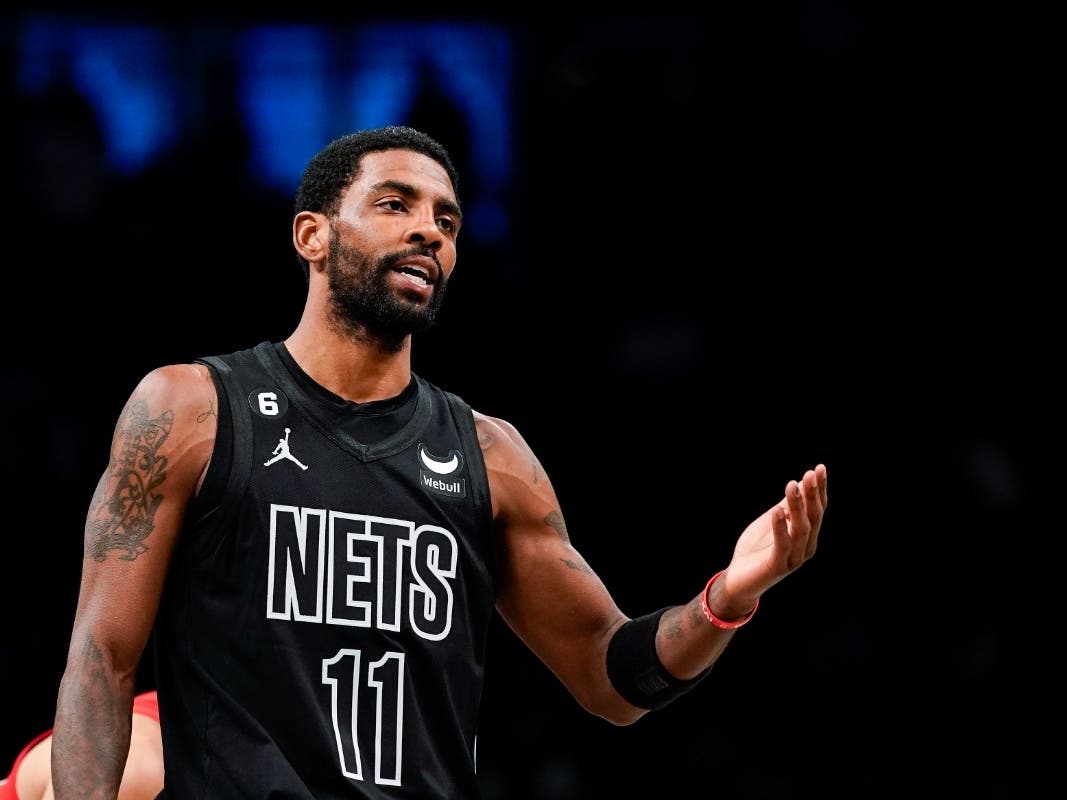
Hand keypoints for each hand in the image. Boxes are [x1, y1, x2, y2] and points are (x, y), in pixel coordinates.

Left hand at [716, 464, 828, 611]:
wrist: (739, 578)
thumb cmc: (757, 548)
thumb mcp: (771, 521)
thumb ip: (786, 507)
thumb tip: (799, 484)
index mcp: (806, 535)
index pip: (817, 509)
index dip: (819, 489)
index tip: (820, 468)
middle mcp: (805, 547)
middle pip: (813, 518)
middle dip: (812, 495)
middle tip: (810, 474)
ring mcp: (793, 558)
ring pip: (800, 529)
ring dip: (796, 506)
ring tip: (791, 486)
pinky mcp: (778, 567)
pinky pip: (782, 545)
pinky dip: (780, 528)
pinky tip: (776, 511)